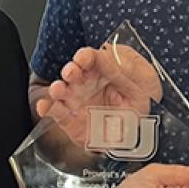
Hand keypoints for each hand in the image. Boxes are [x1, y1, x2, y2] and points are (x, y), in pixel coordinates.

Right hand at [35, 43, 162, 145]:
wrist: (143, 133)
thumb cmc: (143, 100)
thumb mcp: (143, 81)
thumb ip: (123, 69)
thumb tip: (105, 55)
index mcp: (105, 68)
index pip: (92, 58)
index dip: (86, 56)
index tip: (83, 58)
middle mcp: (88, 82)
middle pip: (74, 72)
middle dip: (71, 71)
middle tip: (72, 73)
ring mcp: (78, 101)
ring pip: (62, 91)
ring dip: (57, 88)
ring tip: (58, 90)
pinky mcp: (72, 120)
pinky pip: (57, 113)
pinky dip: (48, 108)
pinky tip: (44, 106)